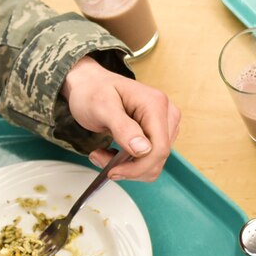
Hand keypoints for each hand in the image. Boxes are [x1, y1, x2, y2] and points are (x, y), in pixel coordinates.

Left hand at [63, 57, 180, 180]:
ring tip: (102, 154)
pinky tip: (111, 153)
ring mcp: (164, 124)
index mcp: (156, 104)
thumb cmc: (93, 91)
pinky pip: (150, 159)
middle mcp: (166, 114)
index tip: (112, 171)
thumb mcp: (101, 107)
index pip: (159, 148)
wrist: (89, 84)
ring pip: (155, 162)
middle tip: (99, 158)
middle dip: (130, 167)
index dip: (138, 167)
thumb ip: (123, 128)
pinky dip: (130, 163)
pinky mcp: (158, 133)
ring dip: (128, 167)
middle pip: (159, 158)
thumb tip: (144, 149)